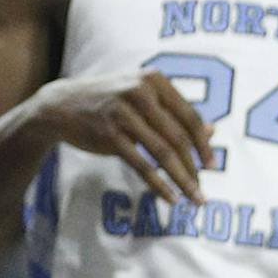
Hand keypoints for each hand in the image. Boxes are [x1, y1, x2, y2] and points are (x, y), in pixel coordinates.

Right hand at [35, 70, 210, 205]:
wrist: (63, 105)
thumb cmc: (110, 102)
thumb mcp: (143, 99)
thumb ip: (175, 112)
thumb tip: (213, 130)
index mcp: (153, 80)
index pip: (188, 116)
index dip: (204, 143)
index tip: (213, 165)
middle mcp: (140, 91)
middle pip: (178, 136)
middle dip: (194, 167)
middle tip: (203, 190)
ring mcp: (123, 111)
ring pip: (162, 152)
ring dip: (181, 179)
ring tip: (193, 198)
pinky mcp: (109, 133)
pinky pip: (141, 164)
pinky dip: (158, 183)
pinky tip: (169, 197)